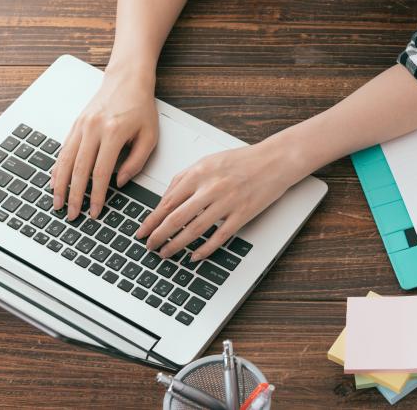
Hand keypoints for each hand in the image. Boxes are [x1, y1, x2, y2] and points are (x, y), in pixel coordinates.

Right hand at [51, 66, 158, 219]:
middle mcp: (93, 129)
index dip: (97, 195)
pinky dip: (58, 168)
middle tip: (72, 214)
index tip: (95, 211)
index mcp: (114, 132)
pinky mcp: (75, 124)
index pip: (102, 172)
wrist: (127, 80)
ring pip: (66, 161)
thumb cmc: (141, 107)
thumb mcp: (149, 135)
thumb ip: (137, 161)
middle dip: (74, 195)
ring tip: (57, 203)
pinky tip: (55, 181)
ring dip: (60, 185)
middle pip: (79, 169)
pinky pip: (63, 150)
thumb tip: (119, 182)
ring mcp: (81, 126)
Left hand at [135, 139, 307, 260]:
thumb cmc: (242, 160)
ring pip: (194, 230)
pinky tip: (194, 256)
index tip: (142, 231)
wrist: (274, 160)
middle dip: (159, 236)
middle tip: (149, 246)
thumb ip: (184, 178)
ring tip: (166, 253)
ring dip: (176, 245)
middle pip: (176, 218)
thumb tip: (165, 200)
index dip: (151, 220)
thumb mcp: (208, 161)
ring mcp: (227, 202)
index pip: (167, 201)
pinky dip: (204, 250)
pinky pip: (219, 237)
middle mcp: (210, 188)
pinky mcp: (242, 214)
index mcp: (199, 173)